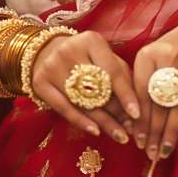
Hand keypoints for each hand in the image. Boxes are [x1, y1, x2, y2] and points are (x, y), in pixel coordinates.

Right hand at [29, 29, 139, 143]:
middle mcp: (69, 50)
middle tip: (131, 130)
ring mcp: (52, 67)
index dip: (126, 95)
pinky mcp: (39, 82)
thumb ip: (121, 78)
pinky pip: (64, 108)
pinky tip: (96, 131)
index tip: (138, 115)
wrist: (46, 50)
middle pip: (97, 89)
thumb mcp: (105, 58)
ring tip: (119, 135)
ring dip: (103, 122)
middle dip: (116, 113)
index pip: (112, 72)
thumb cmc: (86, 56)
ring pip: (82, 101)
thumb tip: (136, 111)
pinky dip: (81, 121)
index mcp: (90, 41)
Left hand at [131, 5, 177, 160]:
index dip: (140, 121)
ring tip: (165, 149)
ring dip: (172, 130)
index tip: (138, 141)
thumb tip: (134, 126)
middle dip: (155, 131)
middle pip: (160, 102)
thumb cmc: (171, 53)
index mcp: (147, 55)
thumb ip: (142, 87)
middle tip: (151, 153)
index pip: (141, 94)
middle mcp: (169, 56)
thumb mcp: (152, 62)